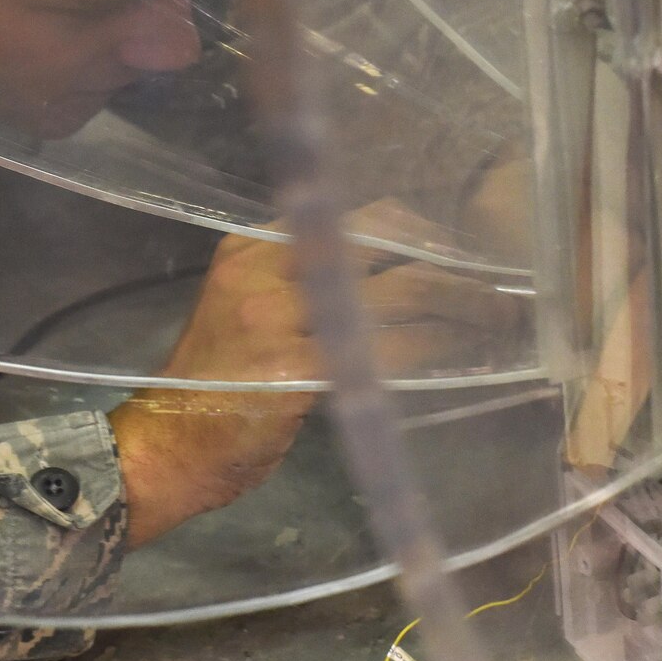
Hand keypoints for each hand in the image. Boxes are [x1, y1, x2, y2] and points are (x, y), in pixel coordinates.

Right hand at [109, 202, 522, 546]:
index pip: (350, 212)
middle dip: (450, 261)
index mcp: (252, 247)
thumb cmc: (211, 387)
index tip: (453, 251)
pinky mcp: (297, 370)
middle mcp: (266, 269)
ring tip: (496, 319)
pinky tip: (460, 358)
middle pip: (385, 241)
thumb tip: (391, 277)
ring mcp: (280, 317)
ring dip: (461, 304)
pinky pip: (391, 349)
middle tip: (494, 287)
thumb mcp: (245, 310)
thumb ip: (302, 286)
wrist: (165, 448)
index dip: (415, 228)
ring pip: (400, 291)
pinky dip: (436, 350)